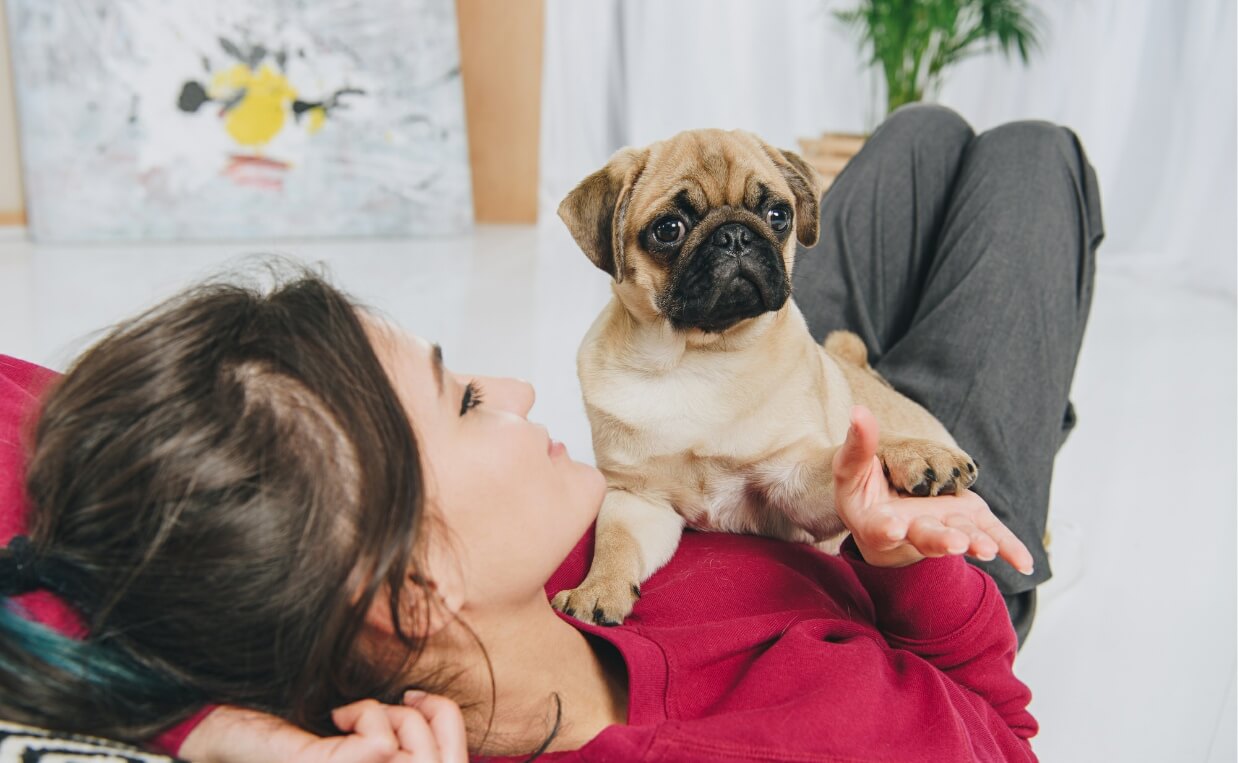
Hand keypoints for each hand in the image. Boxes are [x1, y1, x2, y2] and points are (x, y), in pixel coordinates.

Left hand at [180, 693, 466, 762]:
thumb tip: (421, 704)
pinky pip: (378, 743)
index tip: (415, 697)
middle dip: (422, 717)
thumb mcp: (359, 732)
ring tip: (351, 716)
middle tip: (386, 702)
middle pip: (440, 757)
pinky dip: (366, 715)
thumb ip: (395, 732)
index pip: (454, 761)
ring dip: (387, 715)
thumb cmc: (297, 728)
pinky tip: (337, 717)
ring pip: (411, 750)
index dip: (445, 718)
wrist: (231, 734)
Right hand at [832, 406, 1034, 572]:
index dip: (886, 528)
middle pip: (925, 537)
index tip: (893, 526)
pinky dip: (1009, 548)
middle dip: (940, 540)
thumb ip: (857, 445)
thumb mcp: (851, 467)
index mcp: (874, 524)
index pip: (878, 528)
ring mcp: (942, 528)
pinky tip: (1026, 563)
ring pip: (959, 536)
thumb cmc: (862, 487)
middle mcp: (910, 533)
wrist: (884, 507)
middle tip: (955, 542)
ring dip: (975, 542)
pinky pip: (990, 534)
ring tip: (987, 548)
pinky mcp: (966, 521)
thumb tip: (858, 411)